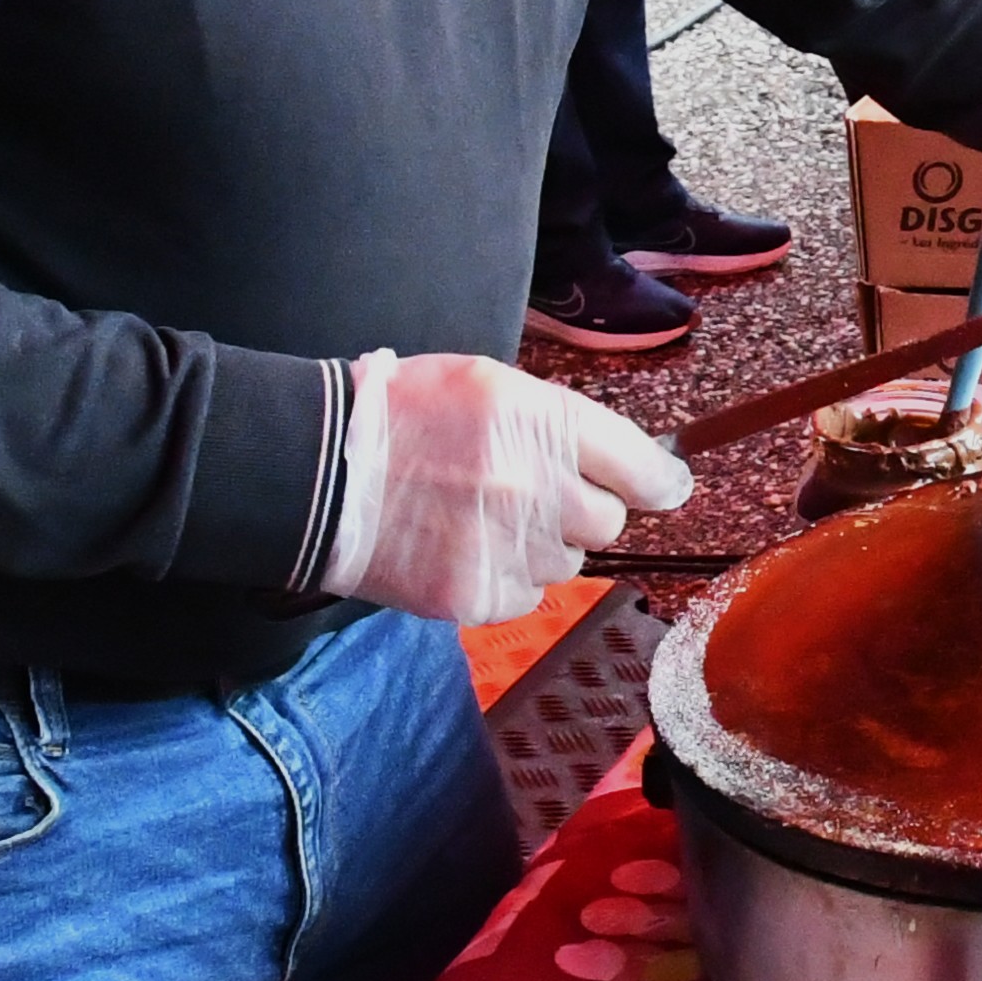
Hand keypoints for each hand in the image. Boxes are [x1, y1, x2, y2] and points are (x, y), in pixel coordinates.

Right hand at [324, 353, 687, 623]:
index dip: (658, 480)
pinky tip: (461, 546)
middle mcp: (533, 486)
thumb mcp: (487, 386)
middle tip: (534, 494)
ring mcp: (506, 546)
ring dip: (541, 544)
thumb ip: (562, 425)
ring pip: (567, 562)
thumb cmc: (401, 415)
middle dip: (582, 510)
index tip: (665, 487)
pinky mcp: (477, 594)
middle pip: (608, 521)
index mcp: (540, 421)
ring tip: (482, 516)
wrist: (316, 472)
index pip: (639, 466)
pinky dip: (503, 577)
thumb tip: (646, 472)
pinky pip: (524, 594)